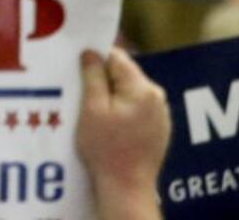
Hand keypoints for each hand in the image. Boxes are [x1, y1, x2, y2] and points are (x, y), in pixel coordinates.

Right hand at [77, 48, 169, 219]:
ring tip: (93, 112)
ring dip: (112, 96)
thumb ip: (93, 77)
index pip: (116, 58)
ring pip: (130, 92)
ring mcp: (161, 114)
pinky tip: (109, 126)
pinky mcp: (160, 129)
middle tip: (81, 93)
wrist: (126, 187)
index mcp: (142, 89)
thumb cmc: (105, 148)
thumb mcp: (92, 109)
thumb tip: (91, 52)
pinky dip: (122, 110)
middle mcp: (157, 97)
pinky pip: (137, 108)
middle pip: (124, 74)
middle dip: (103, 80)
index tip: (77, 69)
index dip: (95, 59)